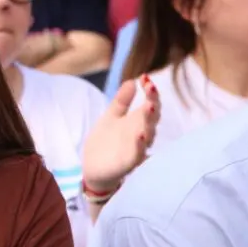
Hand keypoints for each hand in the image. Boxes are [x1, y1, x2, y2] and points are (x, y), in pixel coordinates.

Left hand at [82, 75, 159, 192]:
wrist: (94, 168)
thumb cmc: (106, 142)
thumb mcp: (111, 117)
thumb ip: (121, 101)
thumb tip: (132, 81)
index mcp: (137, 122)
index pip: (150, 104)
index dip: (150, 92)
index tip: (145, 78)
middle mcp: (141, 134)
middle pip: (152, 118)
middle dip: (153, 103)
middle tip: (151, 88)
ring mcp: (137, 149)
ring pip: (148, 135)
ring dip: (149, 121)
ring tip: (149, 107)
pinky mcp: (129, 163)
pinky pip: (137, 154)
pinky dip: (140, 145)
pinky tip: (139, 135)